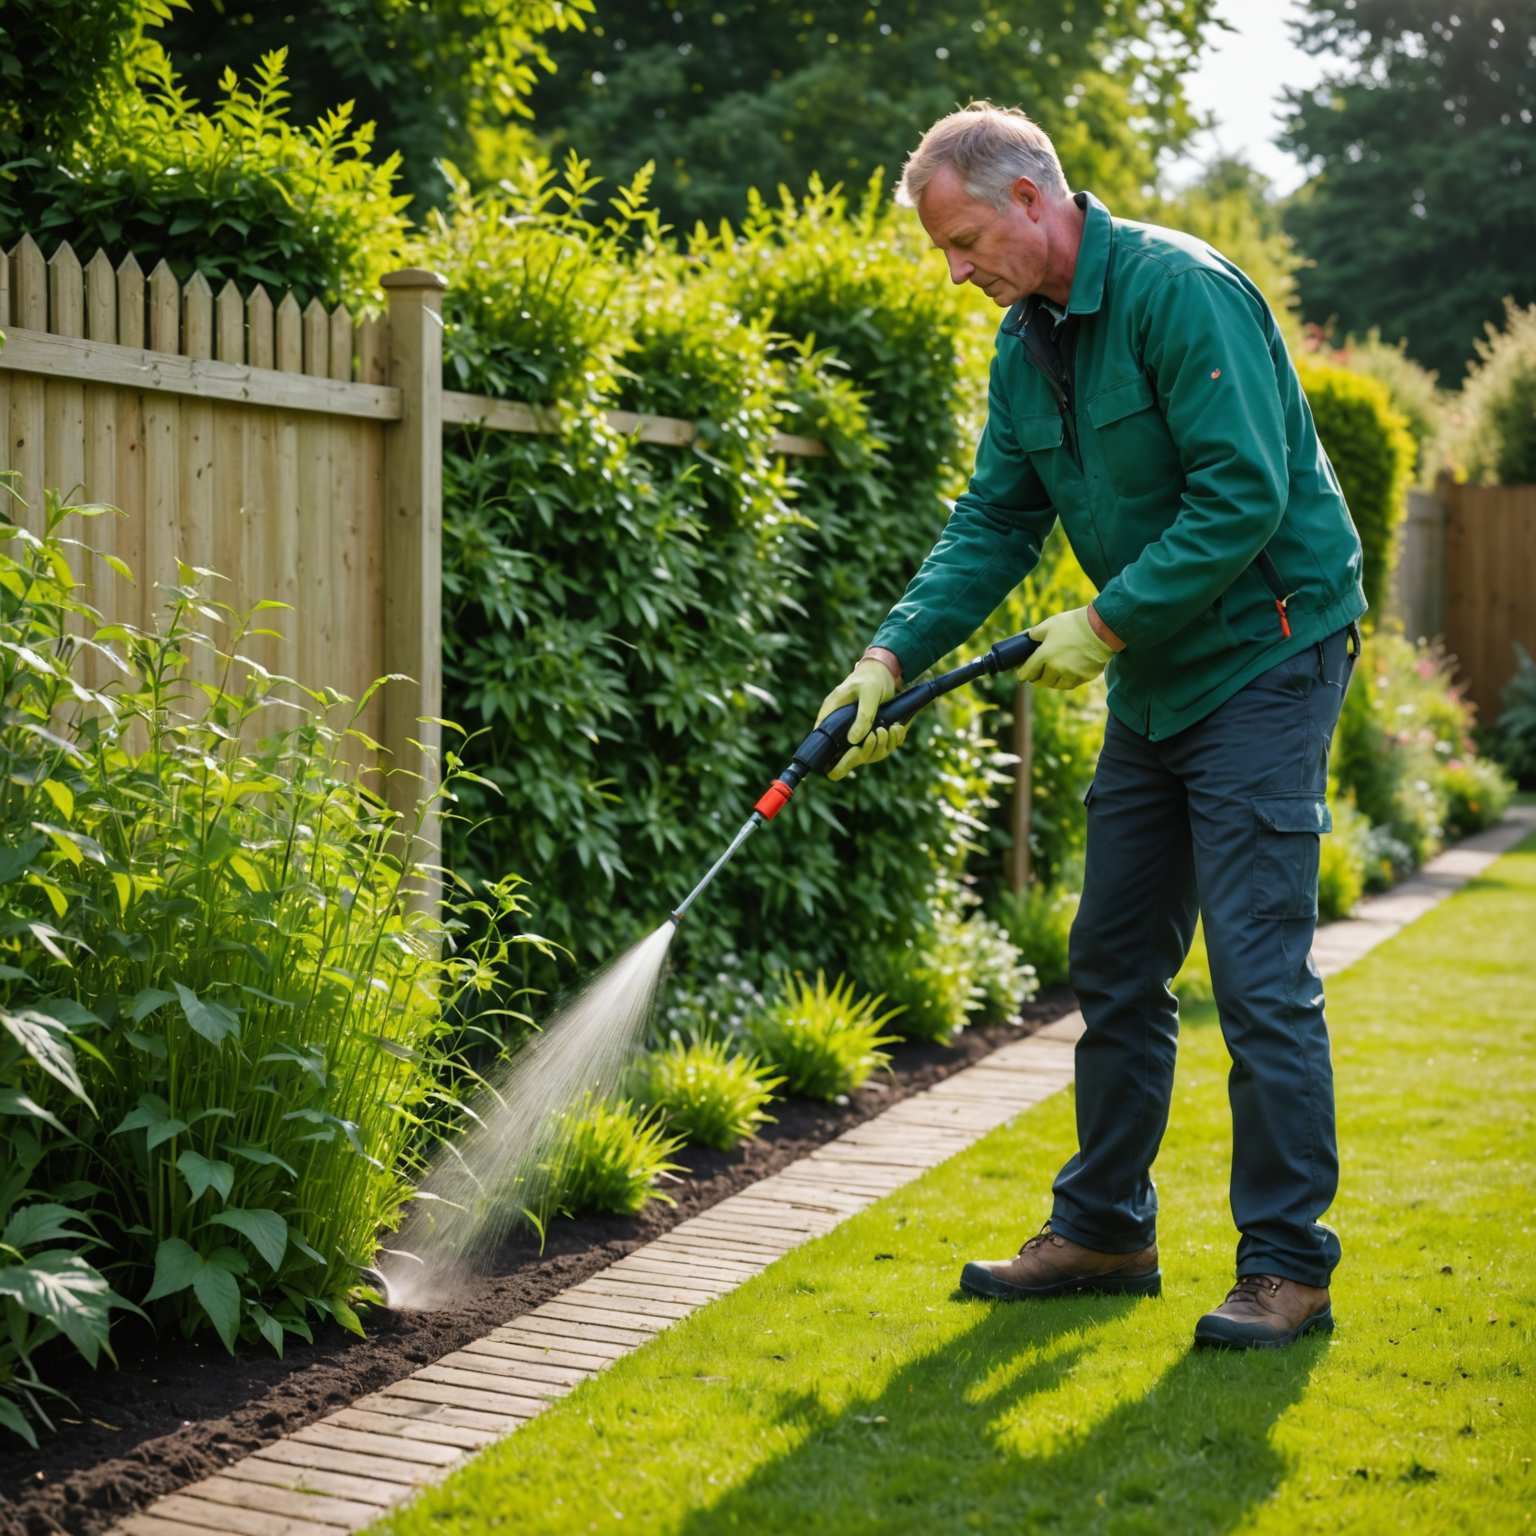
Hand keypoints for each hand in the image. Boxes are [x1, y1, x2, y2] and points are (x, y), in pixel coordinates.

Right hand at [815, 657, 906, 779]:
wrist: (884, 672)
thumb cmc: (871, 679)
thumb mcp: (868, 694)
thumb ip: (862, 716)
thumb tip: (853, 740)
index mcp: (832, 712)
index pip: (821, 736)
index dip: (828, 753)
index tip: (849, 754)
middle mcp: (841, 724)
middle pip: (844, 752)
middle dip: (865, 750)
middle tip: (878, 734)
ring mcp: (856, 730)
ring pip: (865, 752)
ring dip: (882, 745)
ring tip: (891, 728)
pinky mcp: (870, 731)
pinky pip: (880, 746)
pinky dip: (892, 741)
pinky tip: (898, 727)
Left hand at [1020, 606, 1114, 689]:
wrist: (1103, 628)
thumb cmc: (1074, 624)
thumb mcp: (1050, 624)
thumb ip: (1035, 633)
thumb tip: (1026, 638)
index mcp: (1044, 655)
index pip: (1027, 673)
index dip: (1022, 674)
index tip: (1021, 673)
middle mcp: (1056, 668)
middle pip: (1041, 682)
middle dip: (1036, 678)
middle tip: (1036, 674)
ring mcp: (1071, 675)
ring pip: (1056, 685)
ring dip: (1051, 681)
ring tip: (1051, 674)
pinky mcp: (1085, 677)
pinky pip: (1071, 684)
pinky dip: (1066, 681)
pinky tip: (1066, 674)